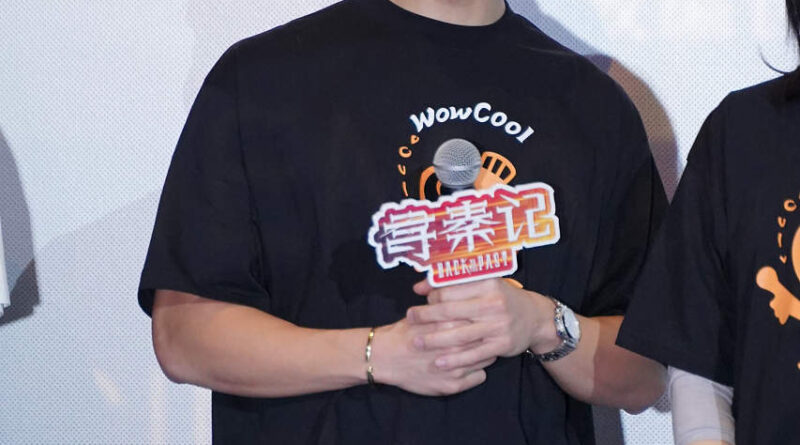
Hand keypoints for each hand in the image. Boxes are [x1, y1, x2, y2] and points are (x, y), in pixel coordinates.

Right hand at [370, 318, 495, 395]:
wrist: (385, 357)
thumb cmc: (405, 332)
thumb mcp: (425, 311)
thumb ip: (447, 306)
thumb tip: (469, 297)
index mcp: (450, 324)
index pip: (480, 320)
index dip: (481, 319)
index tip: (480, 319)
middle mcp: (456, 347)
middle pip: (486, 339)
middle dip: (485, 336)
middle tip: (482, 334)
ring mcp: (456, 368)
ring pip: (487, 359)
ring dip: (483, 354)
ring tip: (474, 350)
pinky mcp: (453, 385)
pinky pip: (480, 377)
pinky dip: (476, 371)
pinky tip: (467, 365)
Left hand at [406, 278, 559, 371]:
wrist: (534, 318)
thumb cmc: (501, 298)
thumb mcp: (482, 283)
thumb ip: (451, 282)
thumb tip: (419, 286)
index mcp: (487, 284)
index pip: (450, 289)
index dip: (432, 296)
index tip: (423, 300)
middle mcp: (493, 304)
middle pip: (451, 311)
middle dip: (426, 316)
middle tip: (410, 319)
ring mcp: (498, 326)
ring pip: (460, 334)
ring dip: (435, 340)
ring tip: (417, 342)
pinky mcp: (502, 345)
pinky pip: (474, 354)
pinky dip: (455, 360)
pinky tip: (439, 362)